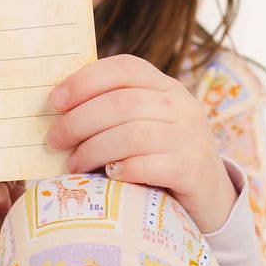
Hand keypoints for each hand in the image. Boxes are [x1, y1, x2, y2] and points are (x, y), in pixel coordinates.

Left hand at [44, 53, 236, 232]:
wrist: (211, 198)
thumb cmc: (162, 159)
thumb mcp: (146, 125)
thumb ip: (114, 112)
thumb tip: (57, 111)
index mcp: (166, 87)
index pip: (124, 68)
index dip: (84, 81)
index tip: (54, 102)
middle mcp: (181, 106)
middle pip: (121, 103)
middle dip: (79, 121)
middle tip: (55, 140)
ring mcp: (190, 138)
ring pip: (132, 134)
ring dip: (94, 149)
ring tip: (74, 164)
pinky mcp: (192, 170)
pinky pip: (149, 165)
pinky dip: (122, 170)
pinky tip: (108, 177)